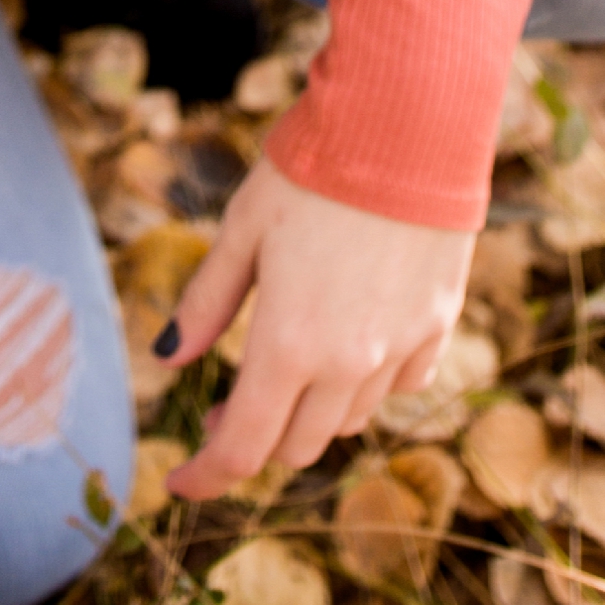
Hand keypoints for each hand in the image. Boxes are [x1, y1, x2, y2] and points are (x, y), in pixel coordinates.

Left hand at [158, 152, 475, 498]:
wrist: (409, 121)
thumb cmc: (313, 166)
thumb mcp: (243, 226)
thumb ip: (206, 301)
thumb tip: (166, 358)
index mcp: (288, 345)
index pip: (242, 449)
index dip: (206, 477)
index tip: (179, 482)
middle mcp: (348, 364)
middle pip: (295, 445)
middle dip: (254, 437)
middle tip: (224, 403)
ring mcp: (400, 349)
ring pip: (348, 420)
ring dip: (310, 411)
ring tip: (286, 364)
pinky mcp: (438, 324)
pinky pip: (400, 385)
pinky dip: (369, 382)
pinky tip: (351, 344)